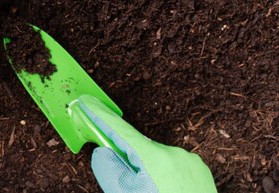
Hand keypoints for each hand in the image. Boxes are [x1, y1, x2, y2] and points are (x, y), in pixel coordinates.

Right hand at [77, 95, 216, 192]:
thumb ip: (107, 168)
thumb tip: (104, 150)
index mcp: (154, 158)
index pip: (119, 129)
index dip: (98, 115)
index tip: (85, 102)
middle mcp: (174, 153)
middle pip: (137, 148)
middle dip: (127, 160)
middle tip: (127, 186)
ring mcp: (190, 161)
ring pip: (155, 158)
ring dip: (146, 171)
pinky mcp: (200, 171)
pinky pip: (171, 166)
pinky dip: (162, 176)